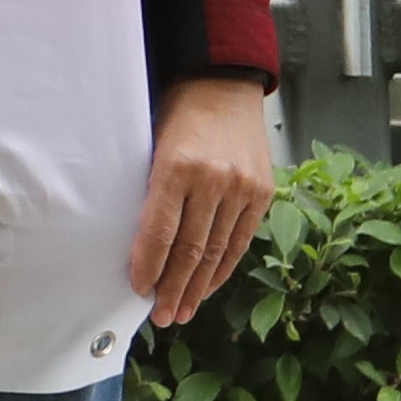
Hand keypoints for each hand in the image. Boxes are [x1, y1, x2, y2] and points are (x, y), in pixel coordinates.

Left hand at [133, 74, 279, 320]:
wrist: (223, 85)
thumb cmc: (176, 115)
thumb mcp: (151, 146)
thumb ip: (151, 192)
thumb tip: (139, 246)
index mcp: (177, 167)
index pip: (159, 232)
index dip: (148, 266)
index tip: (137, 289)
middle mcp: (213, 180)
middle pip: (190, 250)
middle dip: (173, 288)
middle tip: (161, 316)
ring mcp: (242, 188)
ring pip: (216, 251)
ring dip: (198, 287)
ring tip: (183, 311)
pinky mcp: (262, 192)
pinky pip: (240, 241)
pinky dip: (223, 268)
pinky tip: (208, 287)